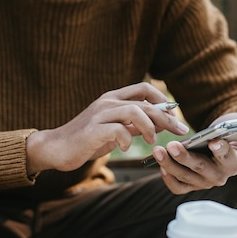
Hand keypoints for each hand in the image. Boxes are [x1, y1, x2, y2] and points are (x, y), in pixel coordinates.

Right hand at [25, 82, 188, 173]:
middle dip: (167, 117)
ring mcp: (99, 114)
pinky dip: (127, 140)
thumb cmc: (87, 140)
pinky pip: (118, 130)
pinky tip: (125, 149)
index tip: (175, 116)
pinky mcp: (92, 130)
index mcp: (113, 99)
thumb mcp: (115, 130)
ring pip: (134, 111)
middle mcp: (107, 102)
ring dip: (149, 127)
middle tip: (180, 131)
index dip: (163, 100)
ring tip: (151, 141)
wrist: (56, 148)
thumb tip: (161, 124)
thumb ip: (135, 125)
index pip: (144, 88)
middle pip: (145, 103)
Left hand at [152, 113, 236, 193]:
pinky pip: (178, 187)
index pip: (228, 159)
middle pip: (201, 169)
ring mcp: (204, 183)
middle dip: (185, 158)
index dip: (221, 150)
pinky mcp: (191, 185)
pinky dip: (168, 177)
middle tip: (172, 145)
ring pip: (185, 178)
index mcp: (234, 163)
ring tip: (158, 151)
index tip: (213, 141)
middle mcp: (220, 177)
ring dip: (170, 165)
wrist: (219, 145)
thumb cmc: (229, 133)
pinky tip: (160, 164)